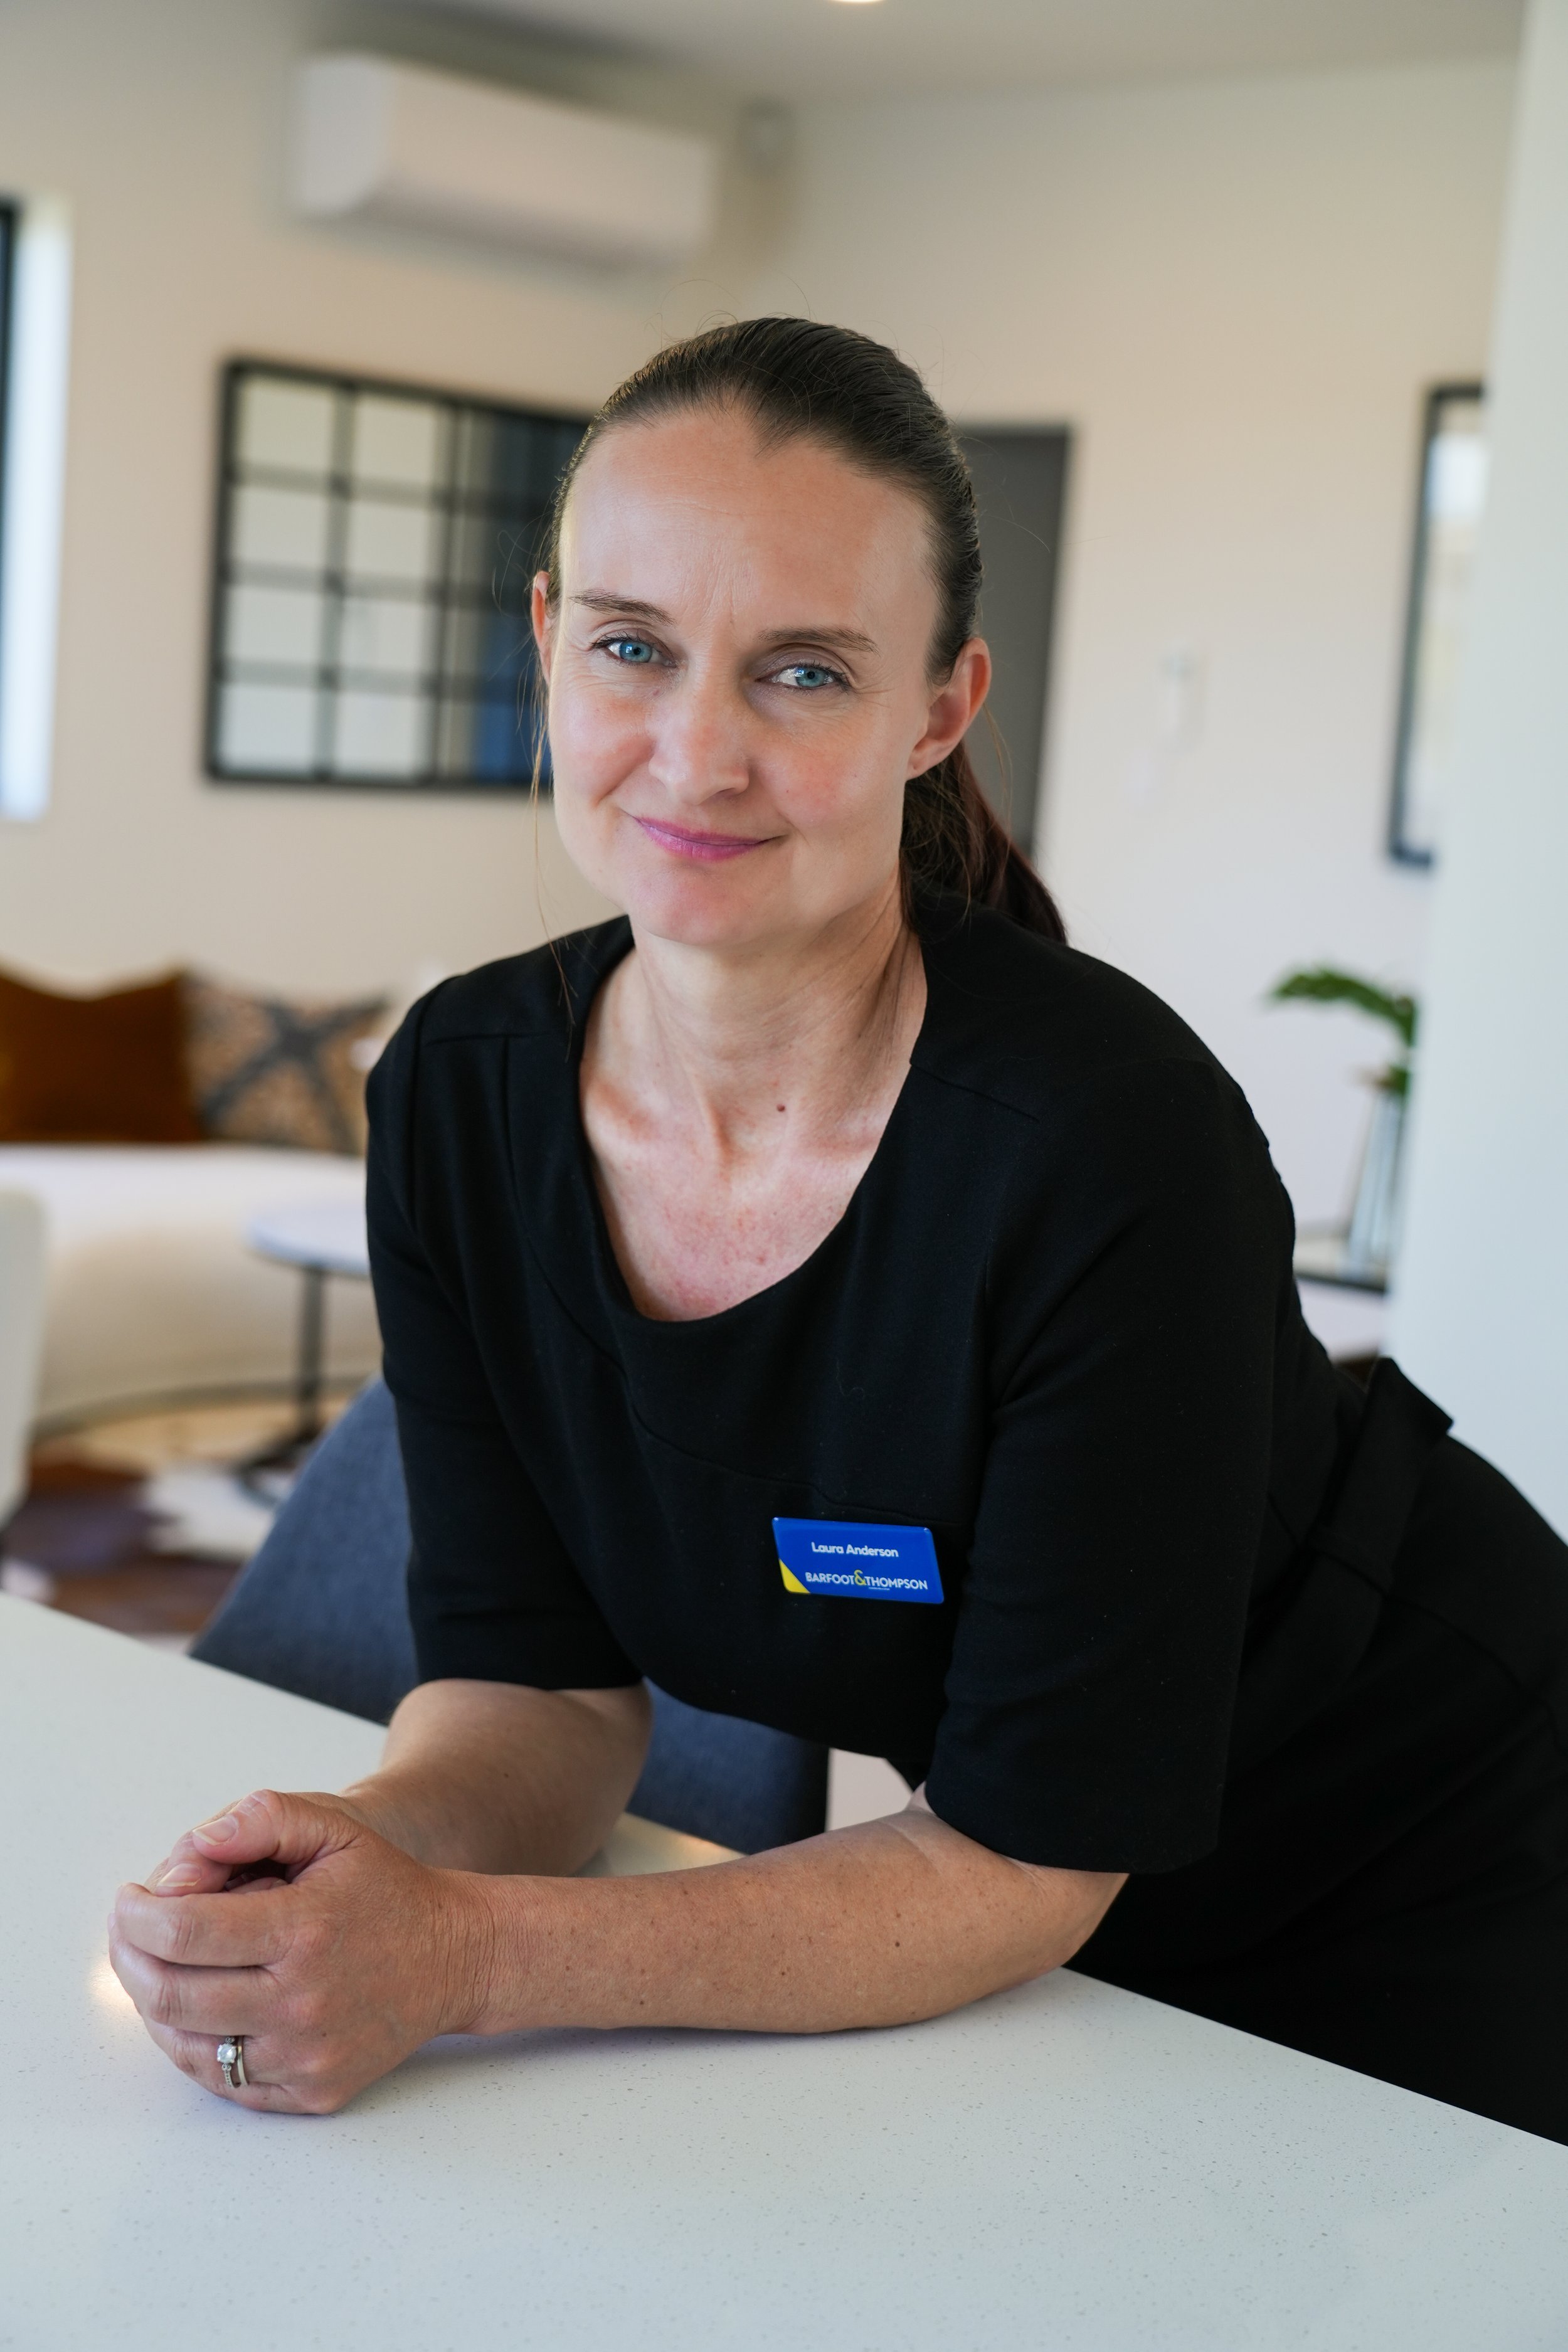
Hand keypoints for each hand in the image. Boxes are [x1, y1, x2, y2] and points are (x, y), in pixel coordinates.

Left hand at [108, 1789, 498, 2113]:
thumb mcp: (335, 1829)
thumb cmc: (387, 1891)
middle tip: (130, 1933)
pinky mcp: (311, 2091)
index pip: (184, 1932)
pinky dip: (193, 2047)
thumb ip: (263, 1818)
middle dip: (131, 1960)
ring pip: (188, 2047)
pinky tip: (197, 2009)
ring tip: (157, 1968)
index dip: (137, 1916)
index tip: (130, 1899)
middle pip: (172, 1995)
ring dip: (154, 2005)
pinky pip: (224, 2082)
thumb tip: (198, 1842)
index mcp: (305, 1929)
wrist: (455, 1958)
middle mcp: (303, 2000)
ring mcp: (306, 2054)